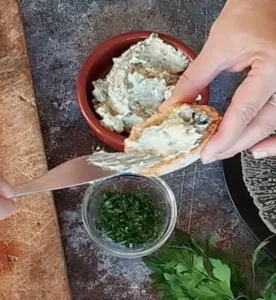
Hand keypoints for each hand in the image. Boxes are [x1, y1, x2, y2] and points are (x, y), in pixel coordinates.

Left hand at [160, 0, 275, 162]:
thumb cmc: (249, 12)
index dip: (224, 136)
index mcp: (272, 67)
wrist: (269, 2)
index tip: (205, 152)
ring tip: (224, 152)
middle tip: (209, 155)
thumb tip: (172, 106)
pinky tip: (256, 147)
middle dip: (233, 145)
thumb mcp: (218, 47)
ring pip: (273, 126)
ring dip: (248, 143)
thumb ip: (194, 80)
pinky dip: (270, 137)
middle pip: (261, 124)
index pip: (245, 111)